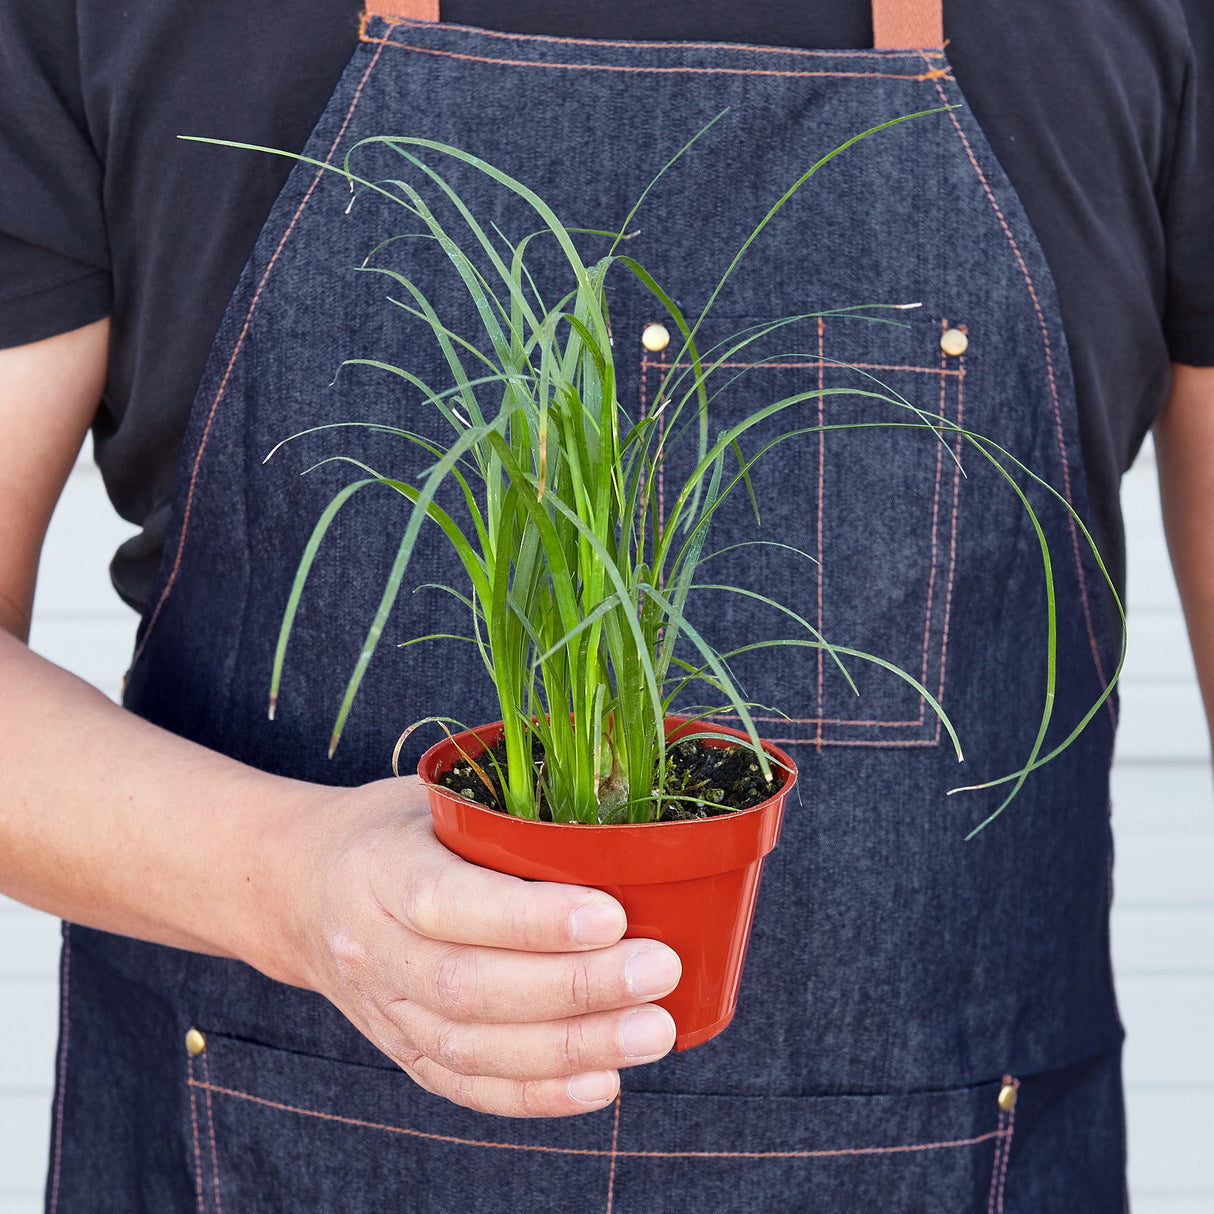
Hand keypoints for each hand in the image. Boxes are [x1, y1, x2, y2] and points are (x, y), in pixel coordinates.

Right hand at [279, 774, 681, 1117]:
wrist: (303, 890)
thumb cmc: (396, 830)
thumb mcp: (435, 796)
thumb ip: (507, 814)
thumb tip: (623, 827)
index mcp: (380, 868)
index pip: (449, 903)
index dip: (530, 919)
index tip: (613, 916)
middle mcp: (372, 947)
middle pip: (470, 986)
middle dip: (574, 988)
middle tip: (658, 970)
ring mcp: (384, 1009)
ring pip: (473, 1048)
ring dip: (572, 1048)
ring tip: (653, 1031)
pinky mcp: (402, 1051)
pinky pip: (467, 1087)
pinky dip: (538, 1095)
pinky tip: (604, 1083)